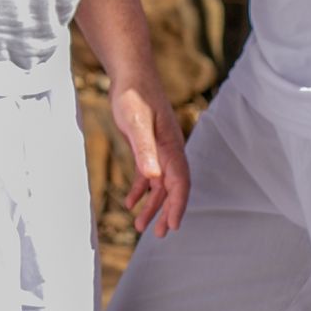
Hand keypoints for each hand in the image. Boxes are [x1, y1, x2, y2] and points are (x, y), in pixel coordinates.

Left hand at [110, 79, 189, 236]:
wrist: (130, 76)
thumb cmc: (134, 97)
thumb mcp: (136, 123)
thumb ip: (144, 150)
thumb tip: (153, 179)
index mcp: (171, 148)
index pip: (180, 183)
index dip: (178, 206)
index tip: (173, 226)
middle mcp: (169, 151)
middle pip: (172, 188)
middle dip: (166, 212)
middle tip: (159, 234)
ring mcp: (158, 149)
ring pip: (159, 184)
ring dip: (152, 205)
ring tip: (141, 226)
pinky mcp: (146, 146)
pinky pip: (147, 175)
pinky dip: (140, 190)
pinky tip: (130, 203)